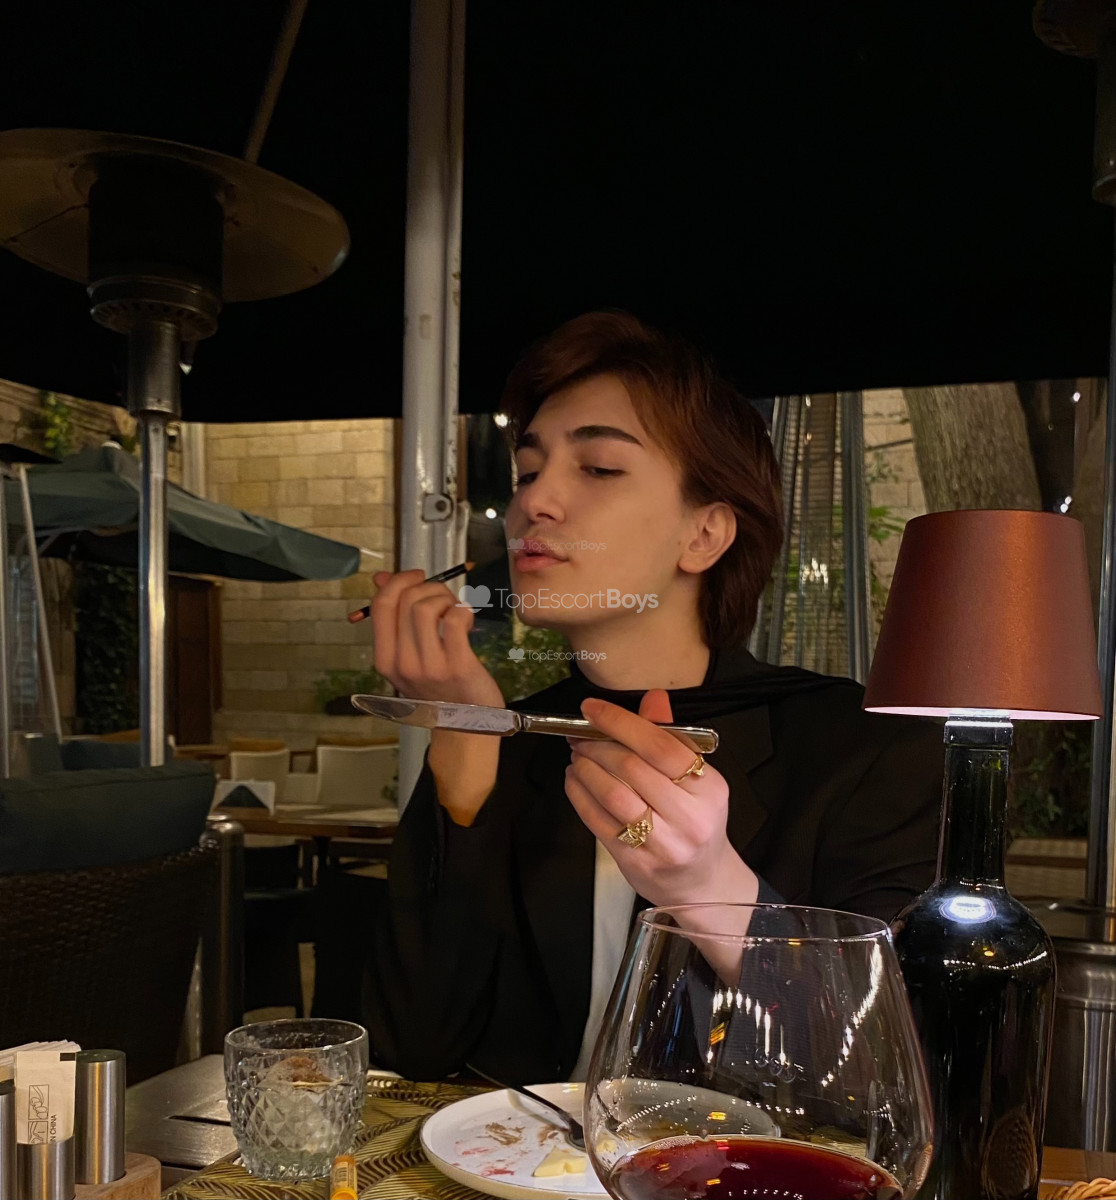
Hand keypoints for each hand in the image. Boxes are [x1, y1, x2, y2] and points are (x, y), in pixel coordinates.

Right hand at [369, 569, 504, 708]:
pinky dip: (462, 611)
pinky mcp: (457, 666)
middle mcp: (402, 663)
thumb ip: (395, 617)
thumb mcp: (409, 654)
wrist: (464, 726)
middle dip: (429, 587)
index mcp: (385, 658)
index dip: (399, 580)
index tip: (417, 576)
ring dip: (445, 599)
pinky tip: (467, 621)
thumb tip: (381, 578)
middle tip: (445, 599)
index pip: (381, 605)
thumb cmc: (439, 686)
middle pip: (405, 601)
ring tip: (455, 611)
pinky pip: (454, 620)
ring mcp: (428, 666)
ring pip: (426, 607)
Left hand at [563, 690, 758, 907]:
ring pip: (613, 795)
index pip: (661, 745)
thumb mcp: (696, 778)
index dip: (621, 722)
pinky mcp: (637, 863)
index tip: (593, 709)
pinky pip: (599, 822)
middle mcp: (690, 816)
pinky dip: (579, 796)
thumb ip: (671, 737)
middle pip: (632, 768)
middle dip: (597, 745)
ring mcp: (664, 844)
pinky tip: (576, 782)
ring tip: (577, 758)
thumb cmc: (696, 821)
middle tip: (580, 737)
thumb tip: (653, 698)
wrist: (702, 881)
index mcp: (709, 787)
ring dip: (585, 769)